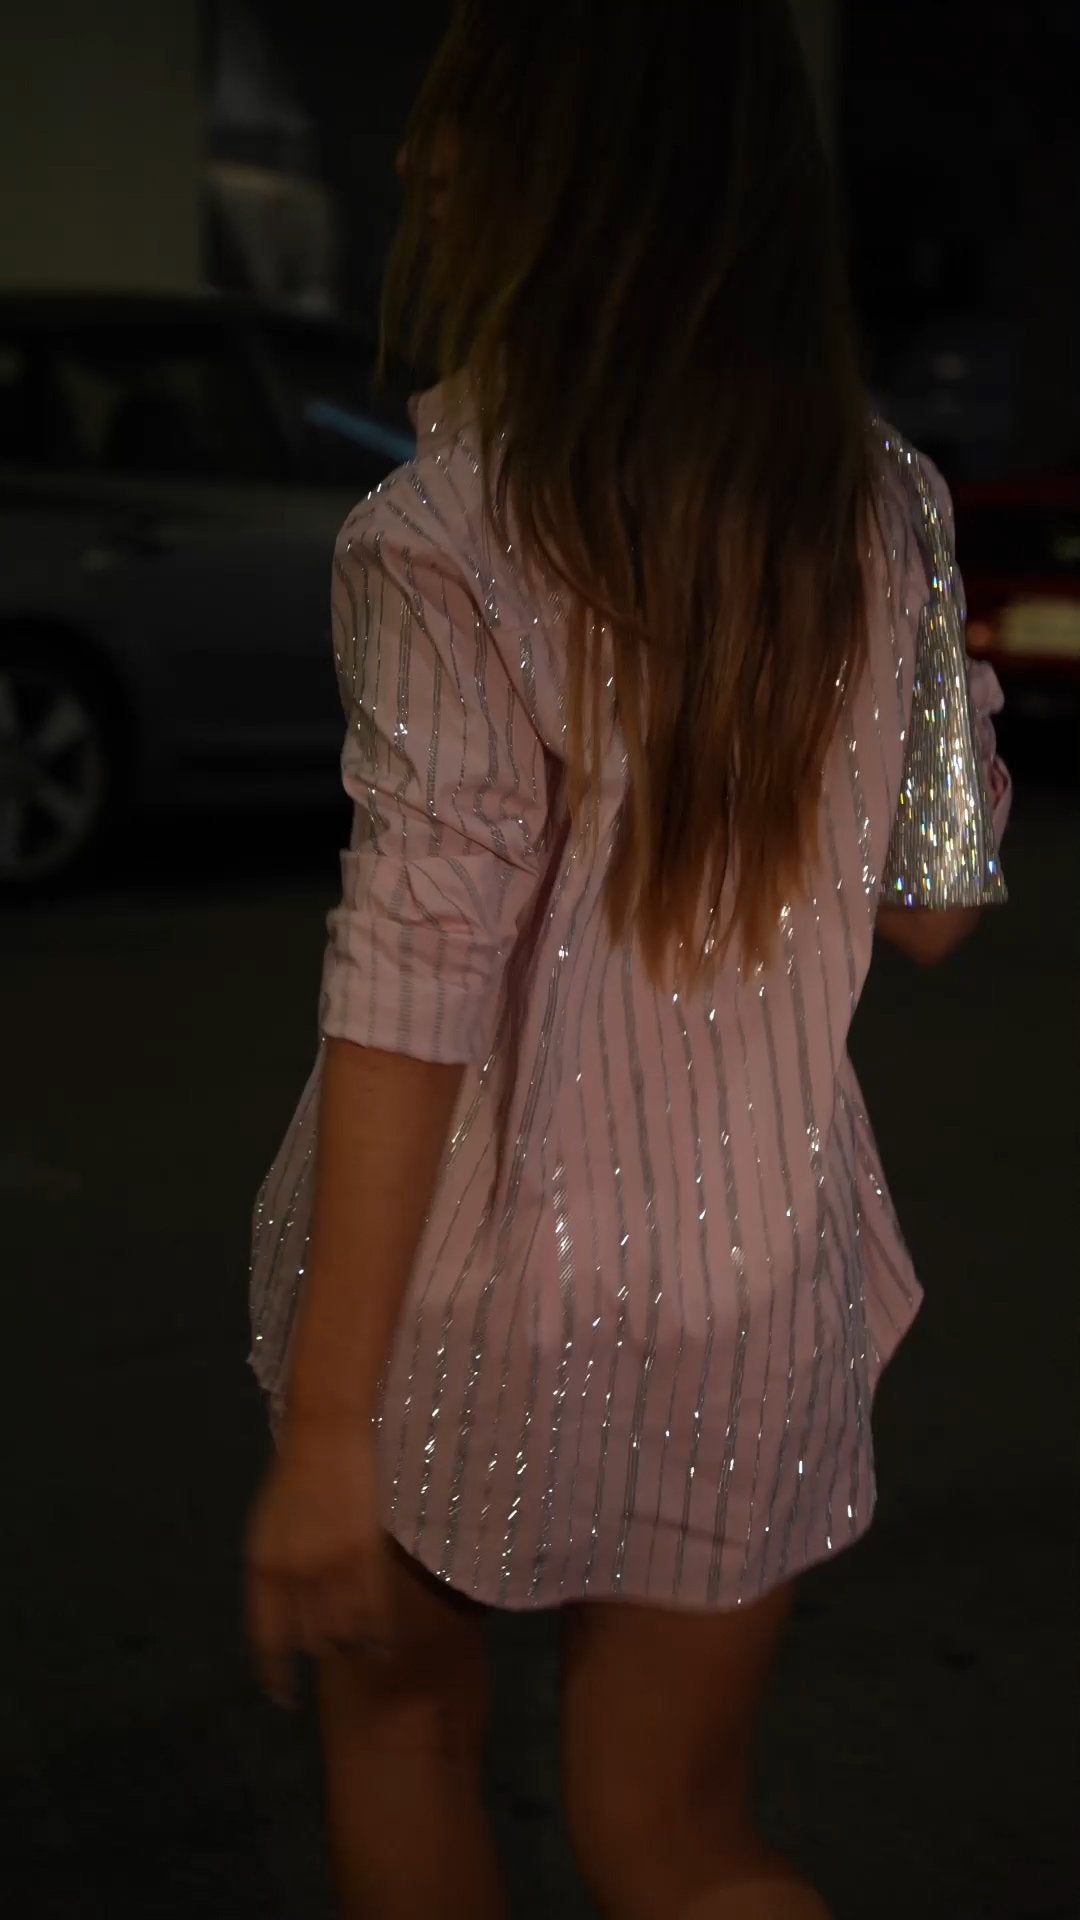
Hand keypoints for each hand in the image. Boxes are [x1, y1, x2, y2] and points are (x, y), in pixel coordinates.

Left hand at [245, 1418, 394, 1706]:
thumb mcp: (268, 1526)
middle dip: (321, 1655)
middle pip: (310, 1641)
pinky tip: (383, 1649)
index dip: (275, 1676)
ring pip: (343, 1634)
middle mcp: (292, 1575)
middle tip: (336, 1661)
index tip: (284, 1700)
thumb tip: (284, 1612)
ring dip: (352, 1650)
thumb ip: (274, 1570)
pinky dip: (379, 1638)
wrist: (325, 1430)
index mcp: (262, 1567)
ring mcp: (330, 1566)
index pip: (266, 1640)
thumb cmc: (294, 1474)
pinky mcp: (365, 1554)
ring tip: (362, 1656)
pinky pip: (373, 1613)